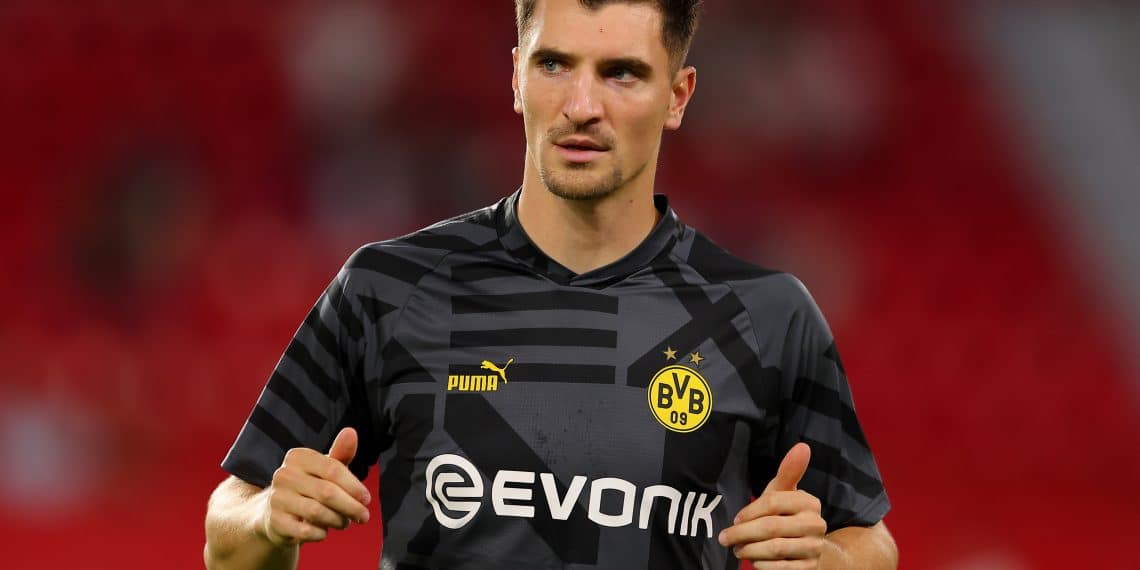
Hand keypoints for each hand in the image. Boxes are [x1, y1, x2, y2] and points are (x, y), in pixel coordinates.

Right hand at [260, 428, 372, 546]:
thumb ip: (340, 454)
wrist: (275, 513)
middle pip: (327, 492)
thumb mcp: (324, 469)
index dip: (354, 486)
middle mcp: (284, 475)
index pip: (333, 469)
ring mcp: (277, 499)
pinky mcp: (275, 522)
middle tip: (364, 517)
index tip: (367, 499)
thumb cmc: (308, 487)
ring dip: (338, 520)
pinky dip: (321, 534)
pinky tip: (324, 532)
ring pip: (318, 513)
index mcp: (298, 457)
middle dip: (351, 507)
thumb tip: (351, 432)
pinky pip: (305, 531)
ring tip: (344, 522)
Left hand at [718, 443, 827, 568]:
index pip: (772, 503)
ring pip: (774, 549)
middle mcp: (816, 524)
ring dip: (750, 550)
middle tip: (726, 538)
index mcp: (809, 502)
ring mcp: (815, 547)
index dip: (749, 511)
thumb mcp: (784, 493)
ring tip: (738, 550)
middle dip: (743, 533)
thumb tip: (802, 446)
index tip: (735, 519)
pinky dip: (762, 565)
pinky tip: (754, 562)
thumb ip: (788, 471)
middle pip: (771, 527)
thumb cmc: (788, 516)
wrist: (811, 549)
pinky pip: (781, 568)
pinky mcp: (811, 568)